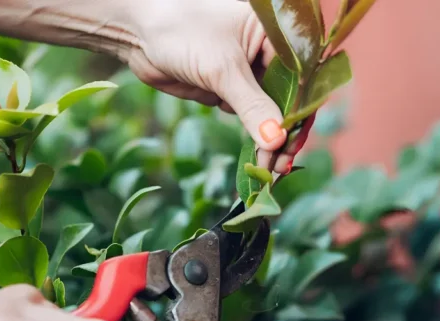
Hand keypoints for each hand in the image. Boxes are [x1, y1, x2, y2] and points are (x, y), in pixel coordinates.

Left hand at [127, 0, 294, 172]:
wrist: (138, 33)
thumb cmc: (182, 32)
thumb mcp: (222, 70)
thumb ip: (252, 106)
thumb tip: (277, 141)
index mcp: (275, 33)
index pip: (301, 77)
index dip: (300, 113)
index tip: (294, 145)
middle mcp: (266, 50)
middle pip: (287, 98)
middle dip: (284, 133)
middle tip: (281, 167)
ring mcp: (246, 70)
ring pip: (267, 110)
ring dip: (268, 139)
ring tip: (268, 168)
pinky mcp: (226, 86)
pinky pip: (245, 113)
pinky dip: (249, 133)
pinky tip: (255, 157)